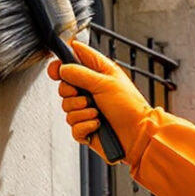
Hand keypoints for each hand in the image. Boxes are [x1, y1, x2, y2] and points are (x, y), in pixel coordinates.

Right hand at [48, 39, 158, 165]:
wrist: (137, 135)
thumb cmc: (129, 107)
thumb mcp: (105, 83)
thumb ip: (81, 73)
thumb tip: (62, 68)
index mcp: (98, 73)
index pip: (75, 60)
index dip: (63, 62)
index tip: (57, 70)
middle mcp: (91, 90)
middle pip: (64, 86)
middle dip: (71, 93)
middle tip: (85, 97)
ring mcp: (87, 109)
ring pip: (66, 107)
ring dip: (81, 111)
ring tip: (96, 113)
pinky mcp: (85, 127)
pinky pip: (72, 126)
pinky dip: (84, 125)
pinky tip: (97, 125)